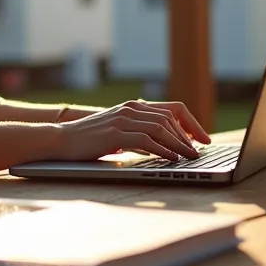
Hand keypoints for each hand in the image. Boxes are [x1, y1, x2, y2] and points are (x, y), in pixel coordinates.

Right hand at [50, 100, 210, 161]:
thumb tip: (164, 145)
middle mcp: (131, 109)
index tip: (203, 138)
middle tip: (200, 151)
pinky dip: (163, 149)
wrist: (62, 139)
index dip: (191, 123)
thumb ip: (139, 132)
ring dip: (179, 144)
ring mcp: (123, 119)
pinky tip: (172, 158)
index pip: (172, 109)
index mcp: (134, 106)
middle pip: (170, 118)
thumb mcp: (118, 131)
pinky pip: (147, 140)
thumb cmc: (90, 139)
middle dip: (189, 135)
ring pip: (161, 128)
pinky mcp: (116, 133)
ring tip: (191, 157)